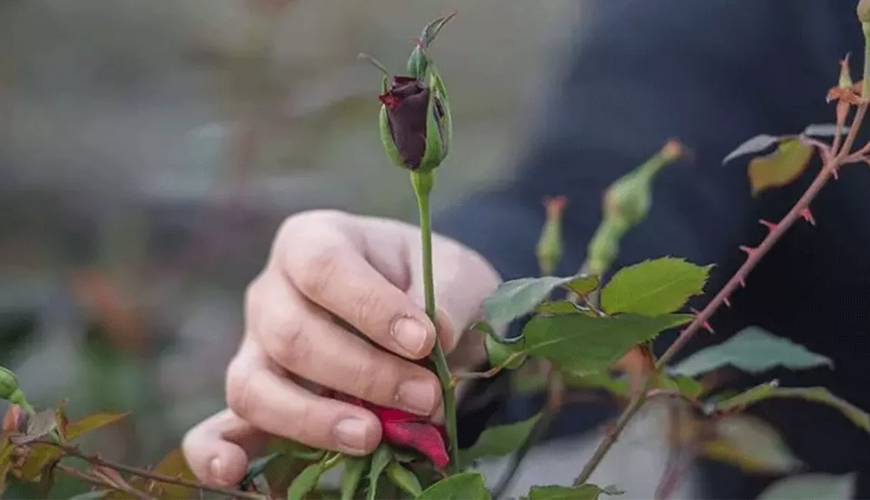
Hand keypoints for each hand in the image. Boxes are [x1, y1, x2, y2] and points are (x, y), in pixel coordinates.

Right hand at [182, 209, 499, 485]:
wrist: (418, 317)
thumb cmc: (430, 282)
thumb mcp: (454, 270)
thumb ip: (448, 295)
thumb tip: (437, 332)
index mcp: (313, 240)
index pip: (323, 267)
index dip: (370, 308)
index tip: (424, 341)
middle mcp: (271, 290)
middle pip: (292, 335)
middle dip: (364, 374)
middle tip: (426, 397)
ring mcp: (256, 346)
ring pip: (256, 386)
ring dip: (314, 418)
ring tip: (373, 436)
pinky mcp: (258, 396)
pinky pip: (222, 426)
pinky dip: (218, 452)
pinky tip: (234, 474)